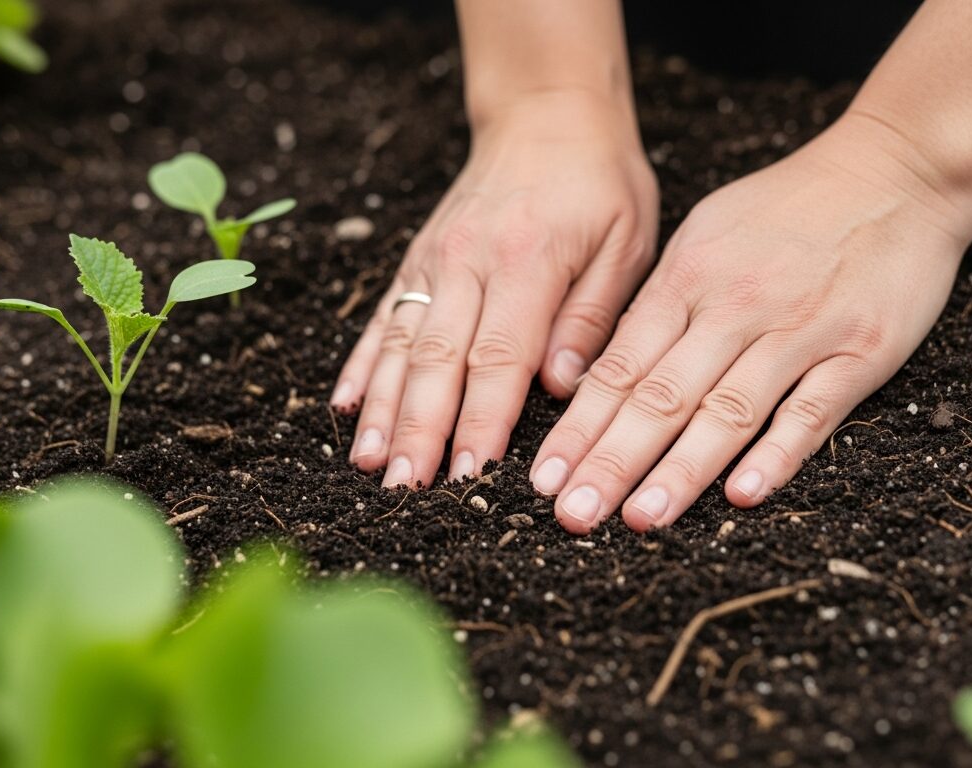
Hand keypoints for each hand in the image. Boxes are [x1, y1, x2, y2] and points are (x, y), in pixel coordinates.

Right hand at [332, 88, 658, 488]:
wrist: (547, 114)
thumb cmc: (600, 183)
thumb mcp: (627, 241)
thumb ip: (592, 315)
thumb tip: (561, 387)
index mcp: (527, 263)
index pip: (499, 359)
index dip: (479, 423)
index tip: (466, 478)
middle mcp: (468, 263)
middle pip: (436, 360)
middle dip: (417, 430)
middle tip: (402, 489)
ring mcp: (434, 260)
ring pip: (399, 344)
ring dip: (382, 409)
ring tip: (367, 464)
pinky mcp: (417, 258)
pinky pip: (383, 317)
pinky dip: (362, 365)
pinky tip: (345, 407)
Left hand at [530, 114, 971, 533]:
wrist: (896, 169)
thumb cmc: (791, 206)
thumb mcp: (707, 234)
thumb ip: (660, 301)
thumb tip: (603, 367)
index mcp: (688, 279)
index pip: (620, 367)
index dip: (579, 427)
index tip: (543, 479)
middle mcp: (734, 307)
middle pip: (661, 396)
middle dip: (610, 461)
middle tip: (571, 515)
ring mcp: (798, 330)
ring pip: (728, 410)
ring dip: (681, 469)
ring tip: (641, 518)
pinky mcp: (860, 350)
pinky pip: (813, 410)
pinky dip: (778, 452)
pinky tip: (743, 494)